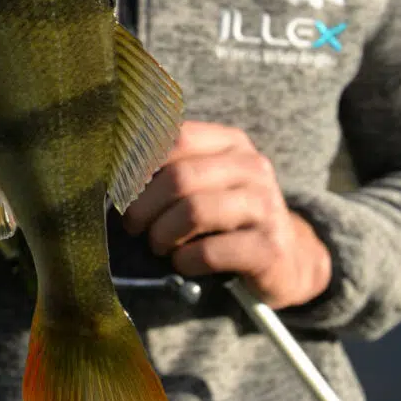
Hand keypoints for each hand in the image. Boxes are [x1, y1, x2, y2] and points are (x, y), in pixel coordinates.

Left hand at [120, 120, 332, 308]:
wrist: (287, 260)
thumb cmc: (228, 218)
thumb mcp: (207, 181)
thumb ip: (170, 166)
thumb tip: (113, 171)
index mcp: (231, 143)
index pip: (176, 137)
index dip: (139, 163)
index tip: (121, 189)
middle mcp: (252, 167)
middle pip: (179, 178)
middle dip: (144, 206)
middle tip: (133, 226)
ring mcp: (264, 207)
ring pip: (193, 212)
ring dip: (162, 234)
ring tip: (158, 245)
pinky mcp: (267, 248)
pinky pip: (209, 252)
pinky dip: (184, 261)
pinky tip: (182, 263)